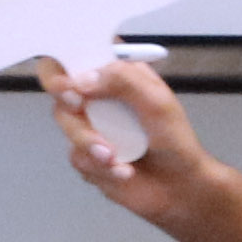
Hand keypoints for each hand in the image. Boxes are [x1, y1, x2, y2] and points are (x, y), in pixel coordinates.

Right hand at [41, 53, 241, 241]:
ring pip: (66, 124)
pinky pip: (77, 156)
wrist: (180, 188)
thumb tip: (82, 79)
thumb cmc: (175, 140)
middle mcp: (98, 96)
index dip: (64, 59)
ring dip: (90, 141)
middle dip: (67, 100)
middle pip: (60, 87)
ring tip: (116, 158)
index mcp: (115, 74)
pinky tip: (124, 172)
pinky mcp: (87, 155)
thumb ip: (123, 82)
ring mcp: (90, 126)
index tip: (68, 77)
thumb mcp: (157, 103)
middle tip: (76, 105)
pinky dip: (100, 166)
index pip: (78, 52)